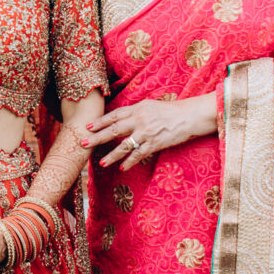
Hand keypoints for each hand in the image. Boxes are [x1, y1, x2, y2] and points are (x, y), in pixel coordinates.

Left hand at [87, 94, 218, 170]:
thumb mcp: (150, 106)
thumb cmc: (170, 111)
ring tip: (101, 163)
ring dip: (112, 156)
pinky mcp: (155, 144)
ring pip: (124, 146)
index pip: (114, 116)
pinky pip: (139, 155)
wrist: (189, 116)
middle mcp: (139, 120)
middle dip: (97, 138)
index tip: (87, 127)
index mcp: (137, 109)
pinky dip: (130, 162)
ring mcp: (146, 133)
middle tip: (83, 143)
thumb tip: (122, 118)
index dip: (100, 122)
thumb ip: (136, 112)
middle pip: (114, 130)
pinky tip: (122, 168)